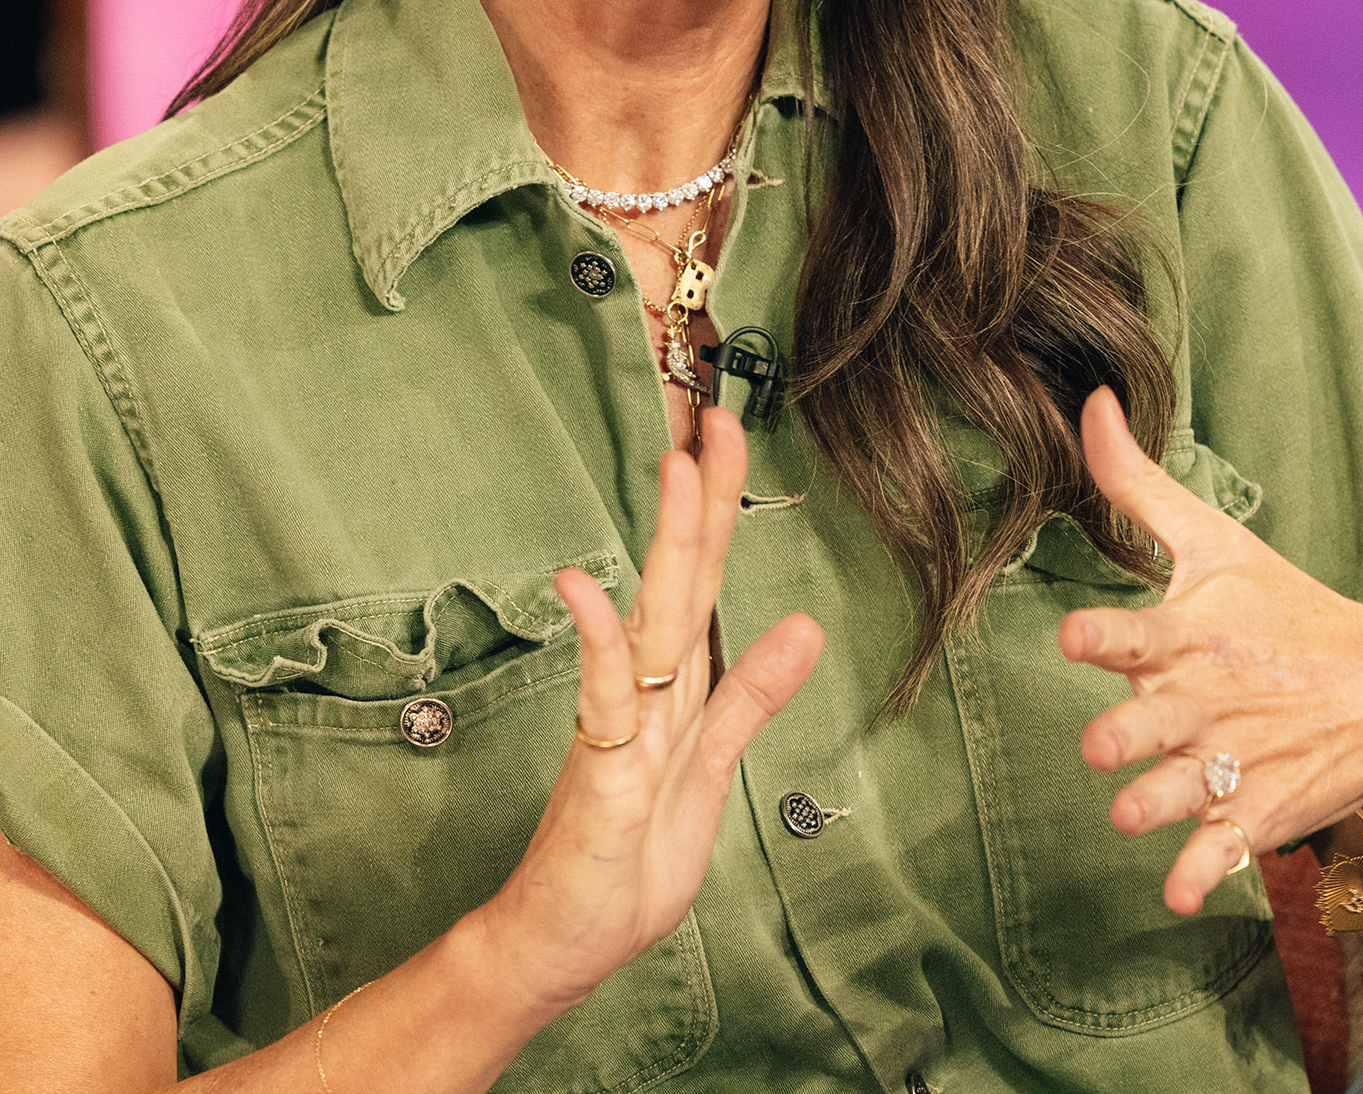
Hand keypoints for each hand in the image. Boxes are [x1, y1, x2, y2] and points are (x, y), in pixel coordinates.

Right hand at [471, 406, 822, 1012]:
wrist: (555, 944)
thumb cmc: (625, 862)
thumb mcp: (711, 774)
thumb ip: (751, 700)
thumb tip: (807, 624)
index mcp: (677, 690)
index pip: (702, 583)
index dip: (720, 511)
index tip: (727, 434)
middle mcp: (645, 693)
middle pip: (680, 581)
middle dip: (701, 500)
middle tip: (714, 418)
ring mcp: (620, 727)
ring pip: (651, 620)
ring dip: (666, 545)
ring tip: (678, 470)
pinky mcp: (599, 773)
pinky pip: (602, 699)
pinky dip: (598, 642)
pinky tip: (586, 588)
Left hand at [1057, 389, 1362, 917]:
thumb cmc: (1284, 609)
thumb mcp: (1217, 542)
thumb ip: (1135, 485)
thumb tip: (1087, 403)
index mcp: (1191, 632)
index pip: (1136, 630)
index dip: (1104, 634)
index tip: (1075, 636)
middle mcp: (1206, 698)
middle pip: (1153, 721)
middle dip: (1126, 736)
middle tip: (1103, 745)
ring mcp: (1234, 759)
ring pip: (1182, 790)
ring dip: (1155, 804)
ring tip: (1127, 813)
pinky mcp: (1256, 811)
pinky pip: (1222, 848)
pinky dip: (1204, 873)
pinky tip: (1178, 894)